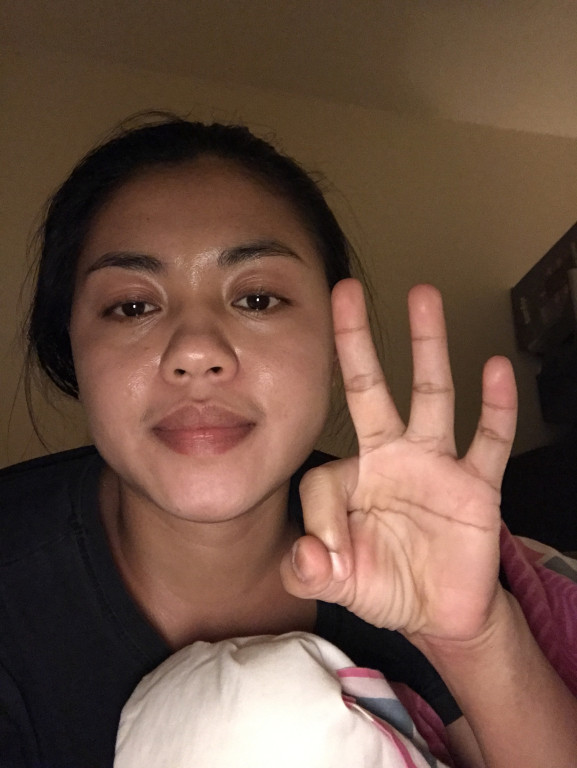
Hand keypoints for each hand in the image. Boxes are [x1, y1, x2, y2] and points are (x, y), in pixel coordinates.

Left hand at [280, 279, 516, 643]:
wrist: (438, 613)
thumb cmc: (384, 584)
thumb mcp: (338, 583)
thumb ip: (309, 572)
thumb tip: (305, 555)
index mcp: (355, 476)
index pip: (323, 474)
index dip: (319, 518)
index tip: (325, 557)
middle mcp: (393, 456)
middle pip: (370, 388)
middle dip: (357, 341)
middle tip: (346, 291)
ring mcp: (437, 464)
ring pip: (431, 395)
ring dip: (426, 346)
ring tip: (422, 295)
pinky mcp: (476, 485)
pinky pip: (488, 440)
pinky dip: (495, 408)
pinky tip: (495, 370)